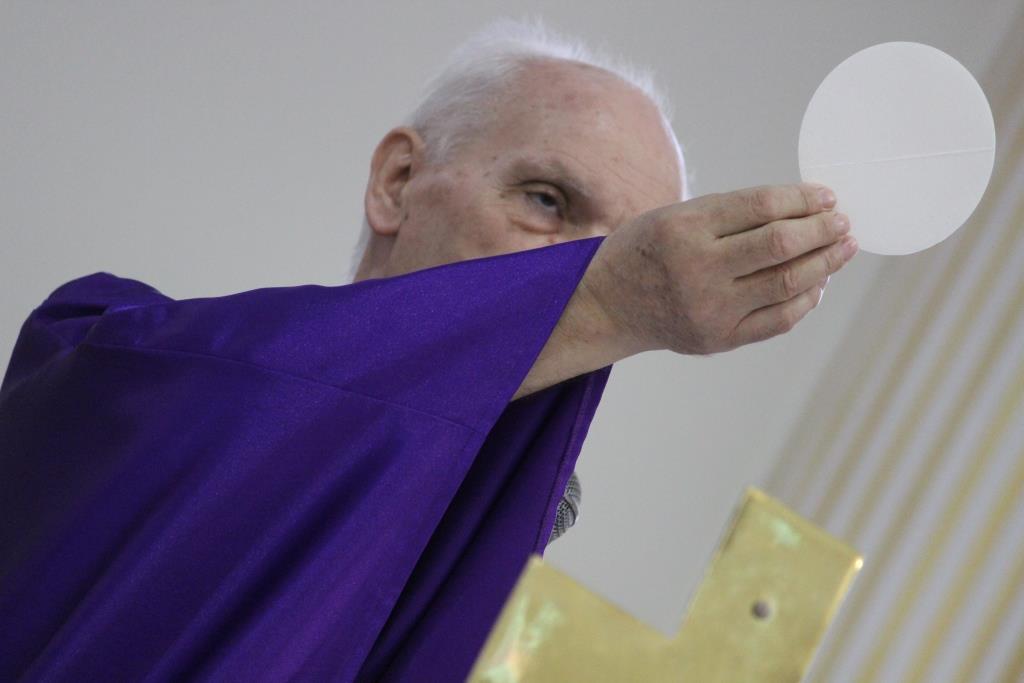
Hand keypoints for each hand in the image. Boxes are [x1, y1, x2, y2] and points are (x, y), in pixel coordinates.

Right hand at [581, 183, 857, 355]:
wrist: (608, 306)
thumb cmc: (647, 251)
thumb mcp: (675, 215)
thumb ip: (732, 214)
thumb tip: (805, 210)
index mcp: (683, 228)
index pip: (761, 206)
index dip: (803, 199)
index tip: (827, 197)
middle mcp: (697, 269)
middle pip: (780, 245)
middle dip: (822, 230)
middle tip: (843, 222)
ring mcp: (709, 308)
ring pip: (787, 283)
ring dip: (824, 263)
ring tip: (841, 249)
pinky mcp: (719, 338)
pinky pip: (779, 319)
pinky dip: (806, 299)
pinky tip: (817, 282)